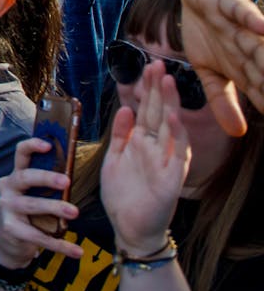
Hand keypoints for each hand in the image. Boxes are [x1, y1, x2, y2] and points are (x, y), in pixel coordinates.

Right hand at [0, 137, 83, 269]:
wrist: (11, 243)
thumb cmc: (30, 214)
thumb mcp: (34, 195)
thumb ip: (47, 185)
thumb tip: (74, 171)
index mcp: (15, 176)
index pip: (20, 154)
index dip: (32, 146)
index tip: (49, 145)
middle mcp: (7, 188)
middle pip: (25, 177)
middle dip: (46, 177)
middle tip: (66, 182)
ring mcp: (6, 208)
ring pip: (31, 205)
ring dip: (54, 207)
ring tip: (74, 212)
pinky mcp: (11, 228)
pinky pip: (37, 236)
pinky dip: (59, 244)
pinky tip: (76, 250)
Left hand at [101, 60, 190, 256]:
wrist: (129, 227)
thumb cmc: (123, 194)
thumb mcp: (114, 159)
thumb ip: (120, 135)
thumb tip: (125, 108)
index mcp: (140, 142)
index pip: (146, 109)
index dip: (147, 89)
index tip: (146, 66)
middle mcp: (156, 148)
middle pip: (159, 112)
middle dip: (158, 89)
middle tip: (158, 63)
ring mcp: (165, 161)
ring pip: (171, 128)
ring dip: (170, 105)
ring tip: (167, 81)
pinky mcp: (171, 178)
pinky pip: (176, 154)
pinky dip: (175, 136)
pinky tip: (171, 118)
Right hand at [178, 0, 263, 134]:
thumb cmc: (207, 34)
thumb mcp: (207, 71)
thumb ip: (220, 100)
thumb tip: (238, 133)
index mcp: (245, 69)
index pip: (260, 93)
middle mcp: (248, 50)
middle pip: (263, 70)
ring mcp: (242, 28)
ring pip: (258, 44)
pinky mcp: (230, 4)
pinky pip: (242, 11)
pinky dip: (251, 18)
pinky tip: (262, 27)